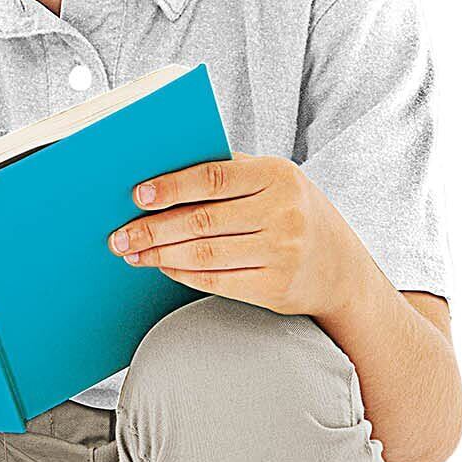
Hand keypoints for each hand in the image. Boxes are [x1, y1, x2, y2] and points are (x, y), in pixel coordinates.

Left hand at [105, 154, 364, 317]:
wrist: (342, 268)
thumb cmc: (294, 214)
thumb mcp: (277, 182)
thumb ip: (231, 174)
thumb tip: (162, 175)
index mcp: (279, 176)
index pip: (214, 178)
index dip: (172, 186)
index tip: (138, 195)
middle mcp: (283, 214)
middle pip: (202, 221)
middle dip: (153, 229)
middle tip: (119, 235)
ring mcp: (282, 253)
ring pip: (204, 254)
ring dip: (160, 255)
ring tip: (132, 253)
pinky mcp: (275, 288)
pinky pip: (216, 281)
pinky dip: (183, 274)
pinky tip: (163, 267)